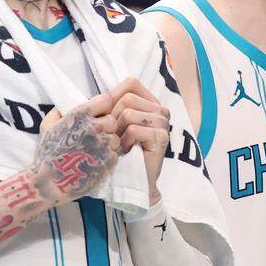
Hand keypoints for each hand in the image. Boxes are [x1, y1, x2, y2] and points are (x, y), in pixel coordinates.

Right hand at [31, 94, 120, 205]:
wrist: (48, 184)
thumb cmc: (46, 154)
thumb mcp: (47, 126)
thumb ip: (59, 111)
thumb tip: (68, 104)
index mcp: (79, 115)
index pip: (105, 100)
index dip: (102, 107)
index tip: (97, 115)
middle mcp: (93, 127)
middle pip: (113, 120)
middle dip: (106, 127)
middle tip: (95, 136)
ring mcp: (103, 144)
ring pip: (116, 138)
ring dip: (108, 143)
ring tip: (94, 150)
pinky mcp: (109, 161)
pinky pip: (116, 154)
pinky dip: (108, 157)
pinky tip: (95, 161)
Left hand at [108, 78, 170, 204]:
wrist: (131, 181)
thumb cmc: (118, 151)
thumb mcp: (112, 123)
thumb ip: (110, 105)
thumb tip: (101, 95)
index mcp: (149, 103)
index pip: (131, 83)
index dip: (114, 99)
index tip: (111, 119)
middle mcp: (160, 110)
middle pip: (127, 99)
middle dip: (113, 120)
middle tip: (117, 138)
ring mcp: (164, 123)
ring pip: (128, 113)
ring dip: (118, 133)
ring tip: (122, 145)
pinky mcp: (162, 137)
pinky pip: (133, 129)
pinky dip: (124, 142)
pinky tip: (128, 152)